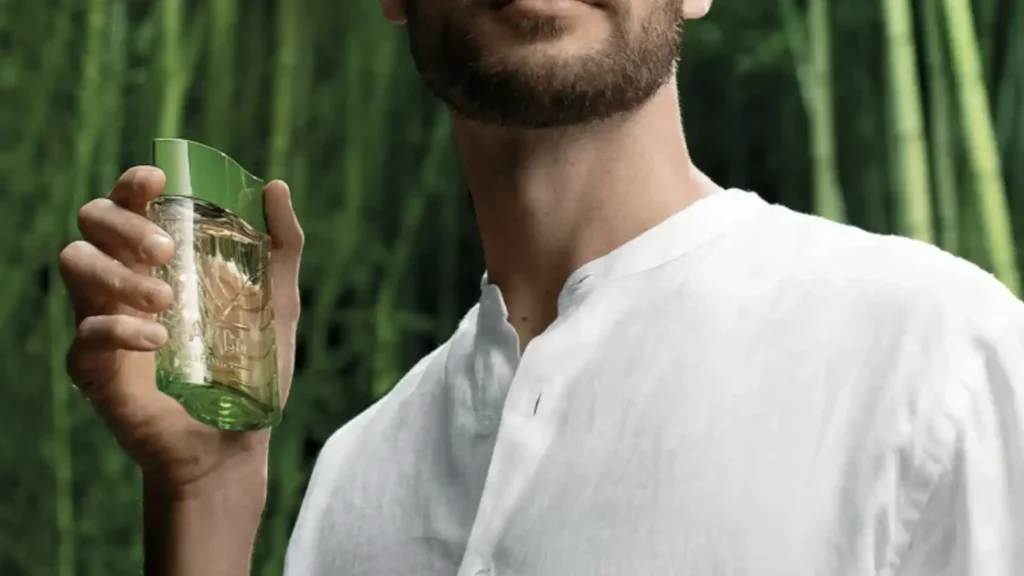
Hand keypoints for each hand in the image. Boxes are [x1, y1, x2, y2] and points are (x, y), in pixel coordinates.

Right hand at [59, 166, 303, 500]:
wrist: (233, 446)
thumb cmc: (251, 374)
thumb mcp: (277, 306)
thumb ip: (280, 249)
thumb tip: (275, 185)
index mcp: (160, 263)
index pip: (129, 204)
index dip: (133, 184)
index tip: (157, 180)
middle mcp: (124, 283)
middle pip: (90, 221)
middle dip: (124, 225)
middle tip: (167, 254)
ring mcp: (101, 321)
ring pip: (73, 263)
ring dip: (117, 273)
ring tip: (165, 301)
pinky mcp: (92, 366)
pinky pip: (86, 330)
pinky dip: (121, 328)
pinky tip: (158, 342)